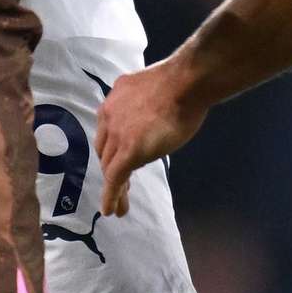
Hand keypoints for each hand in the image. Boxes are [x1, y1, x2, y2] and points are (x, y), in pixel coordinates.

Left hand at [91, 59, 205, 218]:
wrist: (185, 82)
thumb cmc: (181, 83)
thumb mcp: (153, 90)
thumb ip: (145, 105)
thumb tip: (153, 117)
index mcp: (116, 99)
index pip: (110, 130)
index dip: (114, 148)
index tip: (120, 161)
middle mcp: (109, 116)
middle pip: (106, 149)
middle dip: (111, 168)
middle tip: (121, 186)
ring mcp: (116, 134)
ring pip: (109, 167)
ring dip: (113, 187)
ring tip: (118, 206)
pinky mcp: (128, 152)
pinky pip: (114, 179)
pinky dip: (111, 196)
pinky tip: (113, 210)